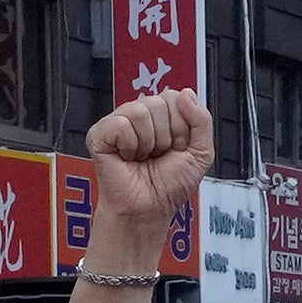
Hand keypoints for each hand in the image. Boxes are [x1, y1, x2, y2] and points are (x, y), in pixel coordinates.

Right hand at [82, 89, 215, 237]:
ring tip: (142, 158)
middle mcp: (138, 114)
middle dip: (167, 136)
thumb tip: (187, 93)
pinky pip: (121, 124)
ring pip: (141, 111)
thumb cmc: (169, 185)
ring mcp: (117, 122)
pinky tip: (126, 158)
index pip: (176, 98)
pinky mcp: (99, 134)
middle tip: (157, 156)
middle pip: (159, 102)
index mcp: (160, 115)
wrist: (149, 209)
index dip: (182, 128)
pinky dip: (130, 146)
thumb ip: (202, 121)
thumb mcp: (201, 153)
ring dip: (149, 143)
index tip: (176, 149)